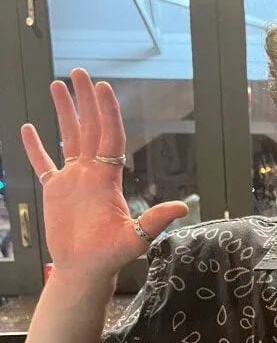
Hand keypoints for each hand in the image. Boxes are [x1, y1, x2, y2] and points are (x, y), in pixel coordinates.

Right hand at [21, 68, 187, 278]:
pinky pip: (43, 164)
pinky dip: (35, 148)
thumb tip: (183, 208)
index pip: (109, 137)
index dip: (107, 112)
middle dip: (86, 100)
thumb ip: (155, 220)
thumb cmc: (111, 256)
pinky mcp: (55, 192)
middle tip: (80, 73)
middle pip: (89, 129)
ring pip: (68, 138)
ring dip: (63, 112)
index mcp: (108, 178)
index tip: (103, 88)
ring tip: (57, 85)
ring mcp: (73, 181)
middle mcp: (92, 174)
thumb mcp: (136, 237)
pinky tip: (29, 129)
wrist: (85, 269)